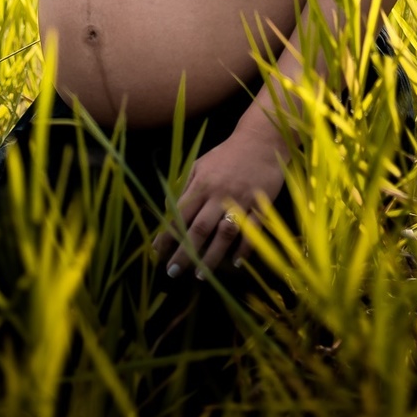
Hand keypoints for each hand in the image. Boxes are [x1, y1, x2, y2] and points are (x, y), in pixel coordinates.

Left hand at [152, 119, 287, 280]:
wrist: (260, 140)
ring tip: (200, 275)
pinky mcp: (260, 204)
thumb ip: (184, 184)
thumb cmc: (227, 154)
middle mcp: (219, 194)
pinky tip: (236, 262)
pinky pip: (252, 231)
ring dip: (212, 256)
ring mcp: (241, 200)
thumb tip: (168, 207)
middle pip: (200, 228)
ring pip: (224, 233)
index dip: (167, 234)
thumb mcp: (200, 163)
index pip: (181, 213)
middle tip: (172, 272)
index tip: (156, 252)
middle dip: (184, 252)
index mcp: (202, 184)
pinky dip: (244, 248)